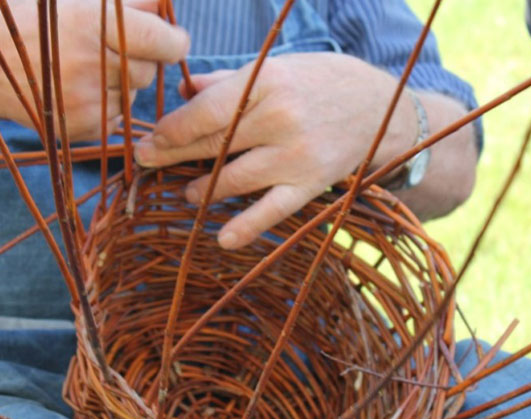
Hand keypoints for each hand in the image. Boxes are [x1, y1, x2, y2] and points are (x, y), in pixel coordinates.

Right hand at [0, 0, 188, 140]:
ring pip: (132, 94)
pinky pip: (115, 116)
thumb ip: (129, 1)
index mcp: (93, 25)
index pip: (161, 41)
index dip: (173, 42)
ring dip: (122, 82)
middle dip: (140, 61)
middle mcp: (91, 65)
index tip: (170, 40)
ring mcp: (87, 101)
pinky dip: (107, 104)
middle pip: (148, 70)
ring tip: (88, 68)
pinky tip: (78, 89)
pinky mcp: (81, 127)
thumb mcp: (77, 0)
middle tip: (111, 50)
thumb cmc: (35, 20)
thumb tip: (166, 5)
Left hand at [133, 52, 420, 248]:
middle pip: (214, 144)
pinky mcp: (311, 184)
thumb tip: (184, 90)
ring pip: (234, 180)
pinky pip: (272, 211)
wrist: (384, 109)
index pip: (206, 111)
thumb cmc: (323, 82)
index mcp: (268, 83)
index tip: (150, 139)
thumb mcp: (279, 68)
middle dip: (172, 156)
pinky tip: (224, 238)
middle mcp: (281, 119)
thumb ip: (230, 81)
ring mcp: (296, 155)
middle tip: (146, 163)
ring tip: (189, 193)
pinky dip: (247, 227)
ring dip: (203, 190)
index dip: (172, 129)